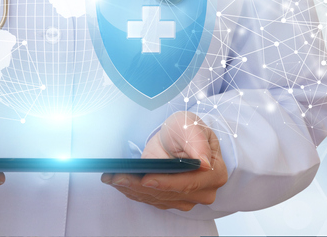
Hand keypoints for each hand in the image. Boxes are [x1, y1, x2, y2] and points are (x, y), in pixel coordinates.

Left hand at [101, 111, 227, 210]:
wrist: (181, 137)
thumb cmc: (187, 129)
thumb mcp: (192, 126)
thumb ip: (198, 142)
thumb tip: (204, 163)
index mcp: (214, 173)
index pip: (188, 183)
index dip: (166, 183)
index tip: (145, 179)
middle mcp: (204, 192)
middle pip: (168, 194)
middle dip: (139, 186)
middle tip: (117, 177)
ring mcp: (189, 199)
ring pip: (157, 198)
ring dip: (132, 189)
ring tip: (111, 178)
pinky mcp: (172, 201)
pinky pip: (151, 199)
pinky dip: (133, 191)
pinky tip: (117, 182)